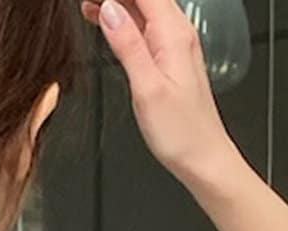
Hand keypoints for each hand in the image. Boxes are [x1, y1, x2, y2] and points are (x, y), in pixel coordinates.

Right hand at [81, 0, 243, 190]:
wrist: (204, 159)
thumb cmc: (182, 133)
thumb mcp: (147, 88)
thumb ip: (128, 44)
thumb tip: (109, 9)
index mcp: (173, 34)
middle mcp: (177, 33)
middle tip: (84, 1)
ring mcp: (174, 44)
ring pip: (142, 7)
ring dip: (116, 2)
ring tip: (86, 5)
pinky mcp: (170, 58)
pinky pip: (144, 25)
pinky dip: (123, 18)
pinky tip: (105, 20)